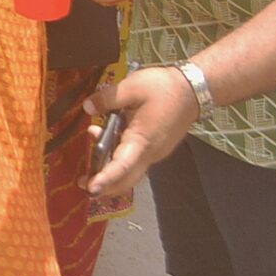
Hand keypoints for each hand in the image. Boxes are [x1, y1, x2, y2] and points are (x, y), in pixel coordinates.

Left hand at [86, 66, 199, 195]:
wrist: (193, 89)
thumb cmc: (163, 88)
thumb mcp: (132, 87)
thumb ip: (107, 99)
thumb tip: (87, 108)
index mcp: (142, 140)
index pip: (122, 166)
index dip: (105, 179)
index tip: (91, 189)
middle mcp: (150, 152)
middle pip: (127, 178)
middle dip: (106, 185)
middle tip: (82, 184)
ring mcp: (154, 152)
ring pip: (131, 170)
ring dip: (110, 170)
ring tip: (89, 165)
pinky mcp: (155, 147)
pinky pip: (135, 159)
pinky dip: (118, 158)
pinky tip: (103, 139)